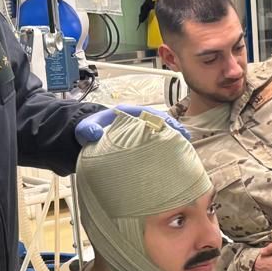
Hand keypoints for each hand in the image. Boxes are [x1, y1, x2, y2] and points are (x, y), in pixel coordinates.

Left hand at [75, 105, 189, 144]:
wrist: (88, 135)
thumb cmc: (89, 129)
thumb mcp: (86, 128)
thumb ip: (88, 129)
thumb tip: (94, 133)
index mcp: (127, 113)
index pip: (148, 113)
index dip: (161, 119)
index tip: (172, 126)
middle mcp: (137, 120)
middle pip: (160, 122)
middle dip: (173, 129)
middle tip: (185, 138)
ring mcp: (140, 131)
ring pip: (160, 132)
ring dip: (173, 138)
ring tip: (185, 148)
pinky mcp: (141, 142)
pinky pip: (156, 143)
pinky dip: (166, 147)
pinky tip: (175, 157)